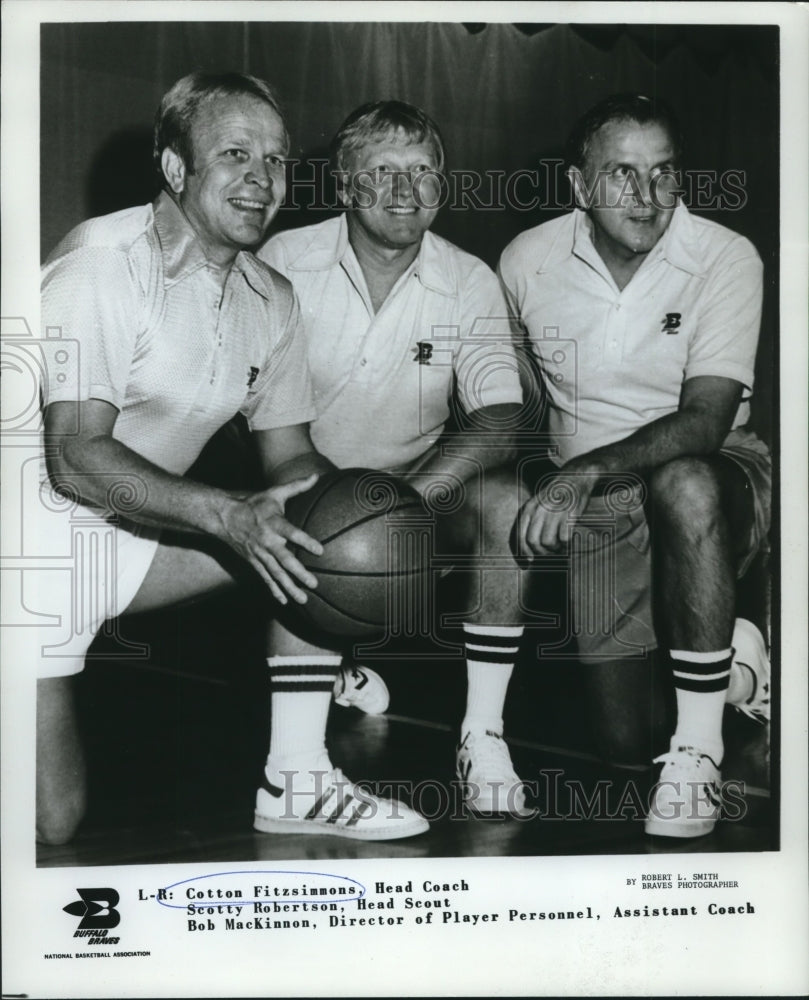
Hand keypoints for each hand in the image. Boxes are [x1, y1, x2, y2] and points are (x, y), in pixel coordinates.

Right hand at [219, 474, 323, 603]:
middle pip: (284, 560)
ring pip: (276, 574)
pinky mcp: (254, 562)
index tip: (320, 550)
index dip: (305, 541)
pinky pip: (265, 578)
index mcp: (274, 523)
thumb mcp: (275, 492)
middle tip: (314, 583)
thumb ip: (297, 486)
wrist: (225, 516)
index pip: (292, 533)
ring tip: (303, 599)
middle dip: (299, 573)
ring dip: (289, 587)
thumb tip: (317, 476)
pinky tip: (284, 601)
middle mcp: (267, 541)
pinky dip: (274, 590)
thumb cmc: (255, 504)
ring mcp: (259, 554)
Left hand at [519, 465, 599, 557]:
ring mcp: (554, 511)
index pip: (521, 536)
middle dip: (541, 552)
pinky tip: (568, 541)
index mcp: (530, 508)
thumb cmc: (556, 496)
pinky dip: (566, 545)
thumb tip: (526, 551)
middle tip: (549, 552)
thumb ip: (531, 523)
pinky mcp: (570, 514)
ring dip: (555, 549)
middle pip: (533, 542)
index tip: (528, 563)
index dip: (524, 552)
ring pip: (548, 542)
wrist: (575, 478)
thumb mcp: (538, 505)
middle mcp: (540, 510)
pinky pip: (564, 539)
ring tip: (560, 545)